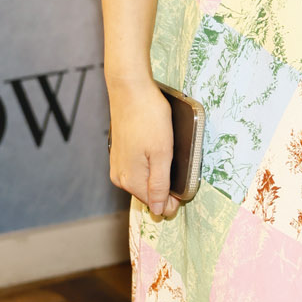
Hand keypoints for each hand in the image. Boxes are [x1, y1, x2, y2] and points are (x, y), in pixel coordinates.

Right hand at [108, 75, 178, 219]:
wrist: (130, 90)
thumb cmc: (148, 118)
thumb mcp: (161, 154)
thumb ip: (160, 185)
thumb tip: (159, 211)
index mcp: (130, 180)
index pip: (156, 205)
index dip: (173, 199)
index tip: (184, 184)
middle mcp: (120, 177)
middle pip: (149, 193)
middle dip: (165, 187)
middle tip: (177, 164)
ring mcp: (118, 165)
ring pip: (144, 181)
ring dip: (158, 175)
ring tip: (166, 154)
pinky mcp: (119, 153)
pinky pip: (138, 169)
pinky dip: (150, 164)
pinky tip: (156, 149)